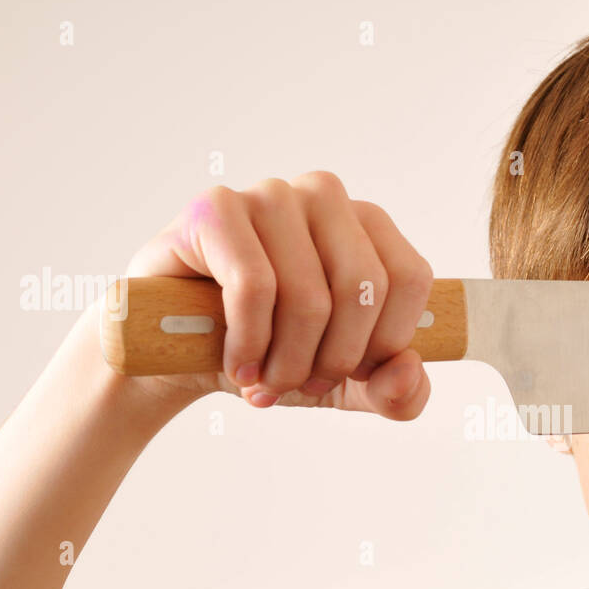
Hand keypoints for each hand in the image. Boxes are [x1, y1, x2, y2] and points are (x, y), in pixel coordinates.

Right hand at [119, 171, 432, 418]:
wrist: (179, 355)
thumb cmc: (271, 354)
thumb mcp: (345, 386)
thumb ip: (396, 392)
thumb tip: (409, 372)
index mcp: (368, 225)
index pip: (410, 279)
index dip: (384, 344)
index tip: (349, 373)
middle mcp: (324, 197)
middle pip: (364, 288)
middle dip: (333, 359)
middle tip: (299, 384)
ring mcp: (269, 196)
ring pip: (309, 295)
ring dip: (287, 361)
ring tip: (264, 382)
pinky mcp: (216, 209)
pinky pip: (254, 286)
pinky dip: (249, 343)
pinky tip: (238, 366)